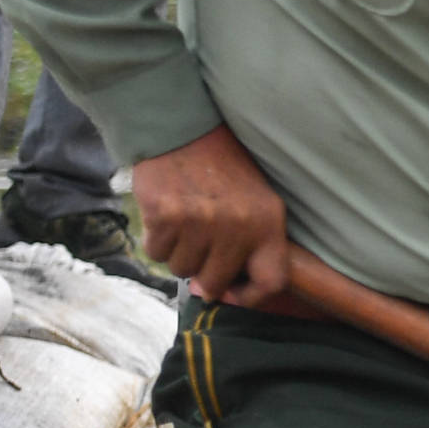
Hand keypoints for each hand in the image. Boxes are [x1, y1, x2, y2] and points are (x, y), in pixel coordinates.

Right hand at [132, 125, 289, 304]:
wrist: (183, 129)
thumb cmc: (222, 169)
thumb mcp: (255, 200)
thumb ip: (246, 246)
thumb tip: (210, 293)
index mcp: (268, 221)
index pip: (272, 282)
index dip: (250, 298)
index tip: (232, 293)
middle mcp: (237, 226)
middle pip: (216, 282)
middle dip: (204, 273)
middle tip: (199, 245)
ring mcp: (200, 223)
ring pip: (181, 270)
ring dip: (179, 253)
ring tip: (186, 220)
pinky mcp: (165, 218)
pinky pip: (156, 253)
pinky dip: (157, 240)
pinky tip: (166, 214)